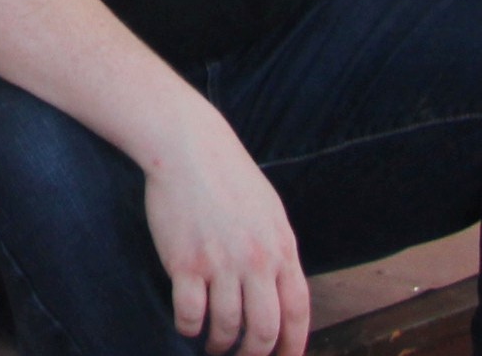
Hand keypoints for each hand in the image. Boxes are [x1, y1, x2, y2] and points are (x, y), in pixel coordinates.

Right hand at [144, 113, 310, 355]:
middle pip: (263, 330)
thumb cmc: (228, 176)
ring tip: (213, 345)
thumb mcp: (269, 211)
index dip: (293, 346)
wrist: (187, 145)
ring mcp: (220, 263)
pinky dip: (189, 327)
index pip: (297, 313)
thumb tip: (281, 291)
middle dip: (253, 354)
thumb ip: (278, 251)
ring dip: (220, 345)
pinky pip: (190, 313)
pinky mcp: (185, 262)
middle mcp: (256, 261)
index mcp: (281, 249)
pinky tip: (187, 324)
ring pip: (227, 327)